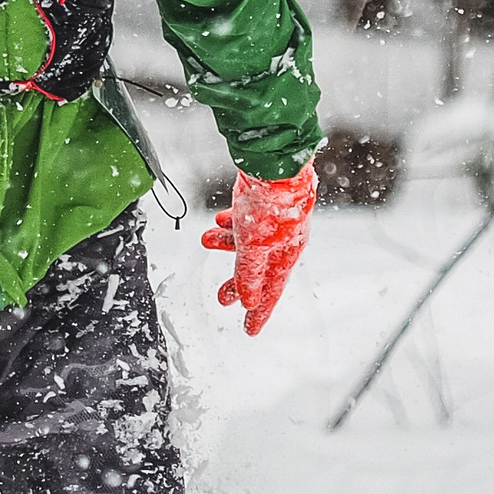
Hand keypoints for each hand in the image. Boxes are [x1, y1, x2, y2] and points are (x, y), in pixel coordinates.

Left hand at [200, 161, 316, 335]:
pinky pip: (245, 221)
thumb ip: (249, 274)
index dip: (259, 313)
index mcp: (286, 255)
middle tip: (222, 298)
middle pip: (258, 271)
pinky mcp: (264, 205)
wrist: (276, 163)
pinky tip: (218, 223)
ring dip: (226, 247)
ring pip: (248, 244)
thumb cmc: (271, 204)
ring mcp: (274, 223)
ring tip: (207, 241)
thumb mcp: (253, 247)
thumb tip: (248, 301)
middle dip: (238, 284)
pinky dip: (230, 226)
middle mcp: (283, 241)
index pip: (270, 293)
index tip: (250, 331)